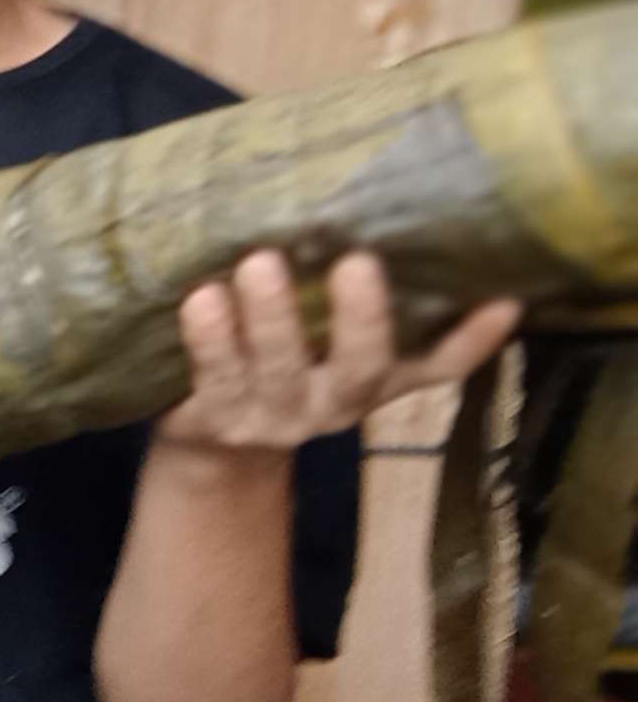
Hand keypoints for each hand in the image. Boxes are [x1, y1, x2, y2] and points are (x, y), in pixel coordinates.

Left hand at [159, 248, 519, 454]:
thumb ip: (375, 313)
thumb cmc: (285, 367)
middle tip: (355, 261)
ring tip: (259, 263)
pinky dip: (208, 337)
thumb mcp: (337, 350)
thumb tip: (441, 254)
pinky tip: (201, 297)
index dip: (473, 341)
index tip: (501, 299)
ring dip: (271, 315)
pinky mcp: (214, 417)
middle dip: (360, 319)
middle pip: (359, 368)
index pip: (438, 367)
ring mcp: (274, 414)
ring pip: (277, 368)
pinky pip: (213, 376)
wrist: (216, 448)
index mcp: (374, 382)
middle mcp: (333, 403)